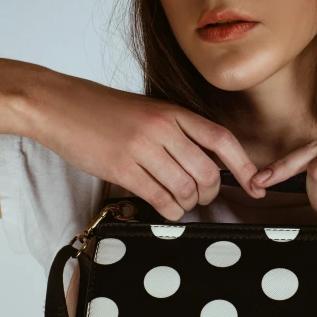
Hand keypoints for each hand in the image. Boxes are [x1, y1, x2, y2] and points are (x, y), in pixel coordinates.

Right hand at [24, 67, 265, 220]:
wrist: (59, 105)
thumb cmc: (103, 109)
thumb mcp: (148, 109)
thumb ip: (177, 130)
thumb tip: (206, 161)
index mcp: (172, 111)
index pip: (221, 139)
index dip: (244, 166)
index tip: (257, 185)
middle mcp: (161, 128)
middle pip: (207, 171)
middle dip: (211, 193)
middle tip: (203, 198)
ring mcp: (141, 149)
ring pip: (185, 188)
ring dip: (189, 204)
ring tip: (182, 203)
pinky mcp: (120, 169)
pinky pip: (159, 198)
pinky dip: (170, 211)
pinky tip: (167, 210)